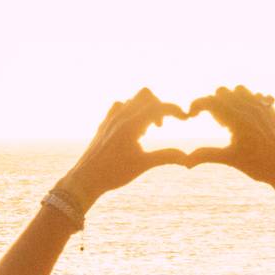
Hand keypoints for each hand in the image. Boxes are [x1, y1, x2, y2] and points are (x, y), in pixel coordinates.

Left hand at [58, 88, 189, 209]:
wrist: (85, 178)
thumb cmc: (114, 173)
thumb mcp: (143, 165)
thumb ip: (166, 156)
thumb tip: (188, 157)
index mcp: (131, 124)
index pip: (158, 106)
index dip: (175, 109)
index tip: (186, 118)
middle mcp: (120, 117)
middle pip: (146, 95)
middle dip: (159, 105)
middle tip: (161, 126)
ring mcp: (110, 119)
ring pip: (132, 99)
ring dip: (144, 108)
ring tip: (147, 129)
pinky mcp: (104, 124)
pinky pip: (119, 107)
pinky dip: (131, 112)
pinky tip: (133, 130)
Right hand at [187, 86, 274, 192]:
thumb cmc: (259, 166)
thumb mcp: (230, 159)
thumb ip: (206, 155)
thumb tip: (185, 161)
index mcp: (238, 119)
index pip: (210, 100)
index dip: (196, 105)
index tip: (191, 115)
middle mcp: (251, 109)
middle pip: (223, 91)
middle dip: (213, 102)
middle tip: (218, 123)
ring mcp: (264, 108)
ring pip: (240, 90)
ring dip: (231, 99)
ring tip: (232, 119)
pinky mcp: (273, 111)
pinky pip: (257, 96)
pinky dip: (248, 102)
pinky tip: (248, 118)